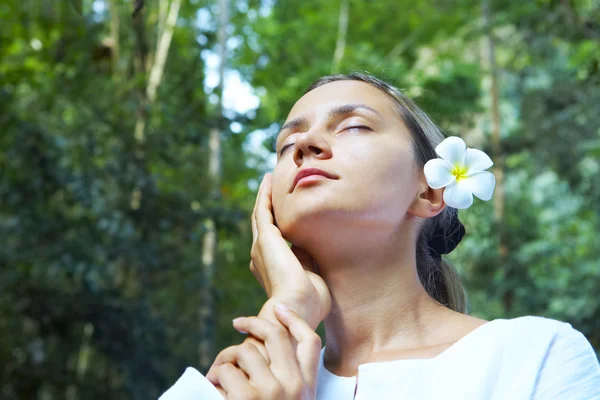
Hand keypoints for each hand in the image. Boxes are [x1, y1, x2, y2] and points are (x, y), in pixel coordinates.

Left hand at [207, 305, 320, 399]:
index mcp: (307, 390)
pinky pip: (226, 370)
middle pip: (276, 335)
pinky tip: (213, 388)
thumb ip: (285, 385)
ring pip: (245, 351)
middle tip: (238, 323)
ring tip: (217, 375)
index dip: (295, 320)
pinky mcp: (247, 399)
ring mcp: (272, 393)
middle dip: (254, 323)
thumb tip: (265, 357)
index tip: (280, 308)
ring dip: (227, 359)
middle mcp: (294, 388)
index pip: (310, 343)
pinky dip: (215, 377)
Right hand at [250, 173, 330, 329]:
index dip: (276, 225)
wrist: (299, 307)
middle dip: (267, 206)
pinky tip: (269, 181)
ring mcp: (260, 247)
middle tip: (270, 187)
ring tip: (268, 180)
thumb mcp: (310, 276)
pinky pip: (263, 210)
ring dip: (265, 196)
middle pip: (262, 225)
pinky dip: (265, 195)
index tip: (283, 212)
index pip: (272, 242)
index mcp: (269, 268)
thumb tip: (306, 242)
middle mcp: (260, 256)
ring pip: (260, 215)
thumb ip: (306, 259)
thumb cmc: (309, 302)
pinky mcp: (265, 238)